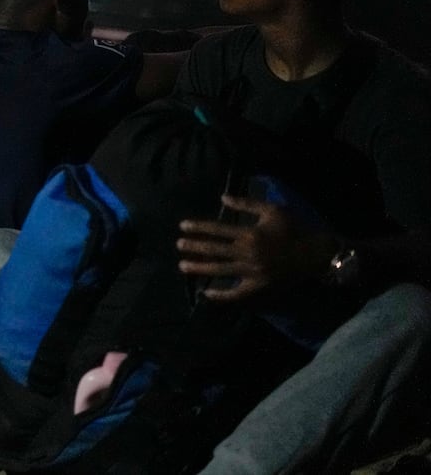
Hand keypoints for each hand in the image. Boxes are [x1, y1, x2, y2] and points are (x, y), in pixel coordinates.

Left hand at [177, 195, 336, 300]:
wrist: (316, 254)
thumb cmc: (294, 229)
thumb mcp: (272, 210)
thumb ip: (247, 203)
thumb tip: (222, 198)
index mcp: (250, 234)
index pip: (217, 230)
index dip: (199, 228)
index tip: (182, 226)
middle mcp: (248, 254)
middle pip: (215, 250)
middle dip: (194, 247)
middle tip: (178, 245)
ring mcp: (252, 272)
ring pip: (220, 270)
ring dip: (200, 268)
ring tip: (182, 266)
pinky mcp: (259, 287)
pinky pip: (237, 294)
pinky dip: (221, 296)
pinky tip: (206, 293)